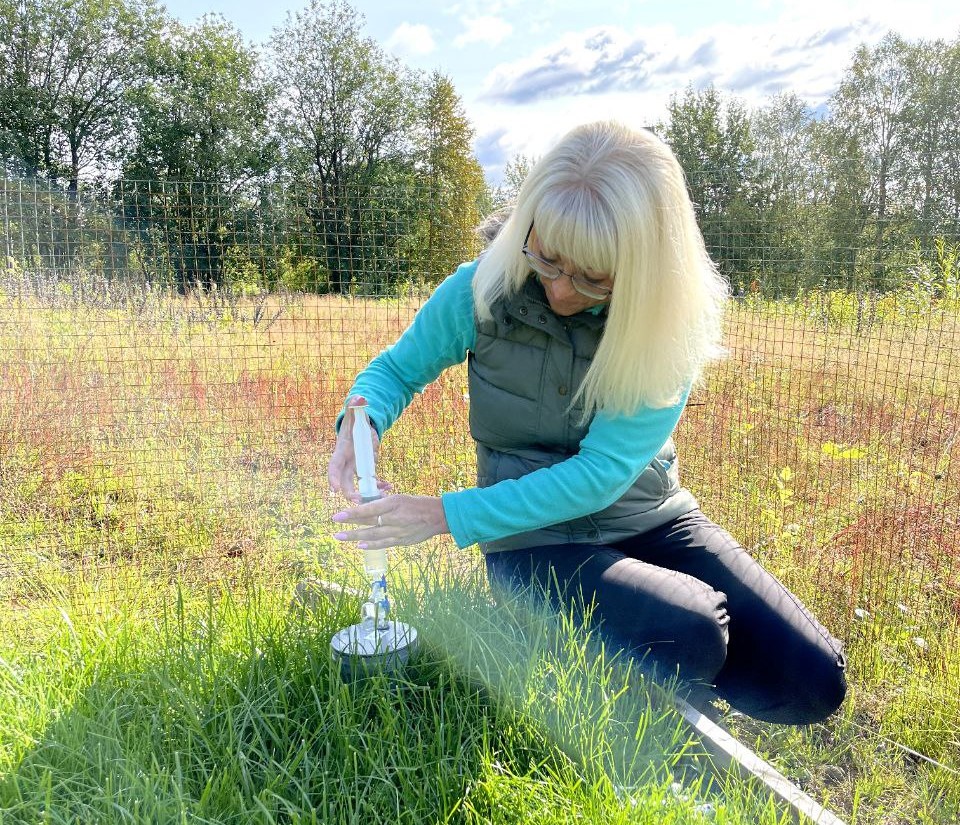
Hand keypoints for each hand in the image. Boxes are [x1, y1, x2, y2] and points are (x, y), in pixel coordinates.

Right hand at [327, 395, 391, 502]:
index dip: (333, 478)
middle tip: (358, 502)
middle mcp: (347, 463)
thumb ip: (355, 405)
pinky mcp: (365, 470)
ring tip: (380, 496)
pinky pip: (371, 481)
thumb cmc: (353, 420)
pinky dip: (379, 485)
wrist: (359, 426)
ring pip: (358, 486)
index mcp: (342, 451)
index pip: (334, 466)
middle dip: (349, 493)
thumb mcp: (354, 413)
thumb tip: (359, 397)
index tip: (333, 489)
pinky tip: (389, 486)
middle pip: (344, 482)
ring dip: (367, 493)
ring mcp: (355, 468)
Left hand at [332, 494, 448, 549]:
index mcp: (393, 503)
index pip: (369, 509)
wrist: (438, 516)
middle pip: (368, 522)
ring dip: (356, 537)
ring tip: (341, 538)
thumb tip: (363, 507)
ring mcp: (398, 531)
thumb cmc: (417, 504)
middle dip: (350, 526)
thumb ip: (382, 503)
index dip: (352, 513)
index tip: (337, 516)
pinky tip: (360, 546)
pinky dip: (371, 545)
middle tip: (335, 529)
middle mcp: (394, 518)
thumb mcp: (399, 498)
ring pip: (373, 535)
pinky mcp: (402, 540)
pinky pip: (384, 543)